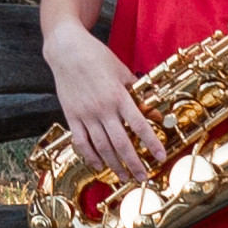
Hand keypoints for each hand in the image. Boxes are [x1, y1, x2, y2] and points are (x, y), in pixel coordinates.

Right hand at [44, 26, 160, 186]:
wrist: (66, 50)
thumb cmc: (97, 57)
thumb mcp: (122, 70)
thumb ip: (136, 91)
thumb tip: (152, 109)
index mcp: (118, 96)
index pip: (139, 125)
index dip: (152, 143)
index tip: (160, 157)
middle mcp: (102, 109)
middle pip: (121, 143)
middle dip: (133, 163)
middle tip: (143, 177)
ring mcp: (85, 114)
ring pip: (101, 147)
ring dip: (114, 164)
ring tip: (123, 177)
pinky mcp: (71, 116)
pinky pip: (81, 142)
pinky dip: (90, 157)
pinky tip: (98, 166)